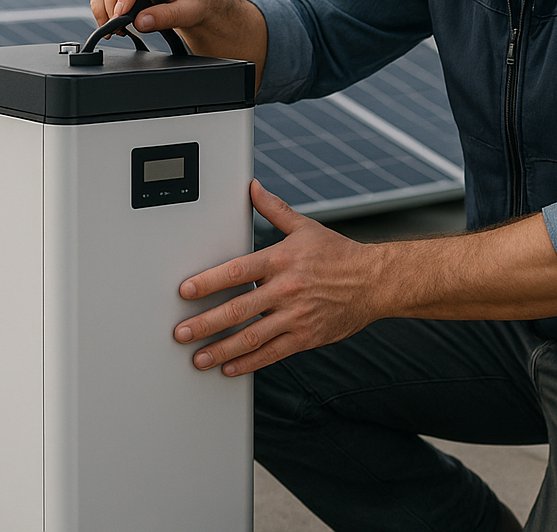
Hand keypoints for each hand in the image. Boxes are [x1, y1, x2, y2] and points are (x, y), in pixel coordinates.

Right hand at [88, 0, 267, 76]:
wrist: (196, 0)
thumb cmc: (196, 1)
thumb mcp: (190, 12)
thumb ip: (167, 16)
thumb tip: (140, 22)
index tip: (120, 15)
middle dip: (111, 3)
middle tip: (116, 28)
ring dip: (102, 6)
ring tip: (113, 28)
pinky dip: (100, 6)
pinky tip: (111, 22)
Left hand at [173, 181, 383, 375]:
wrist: (376, 281)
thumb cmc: (339, 254)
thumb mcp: (305, 227)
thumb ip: (274, 209)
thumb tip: (252, 188)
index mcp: (281, 260)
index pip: (237, 272)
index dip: (209, 281)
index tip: (185, 290)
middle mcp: (286, 289)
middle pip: (238, 309)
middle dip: (205, 323)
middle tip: (180, 332)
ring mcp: (296, 315)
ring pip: (252, 336)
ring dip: (221, 350)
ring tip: (198, 358)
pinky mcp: (306, 337)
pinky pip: (272, 353)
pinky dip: (249, 363)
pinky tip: (230, 368)